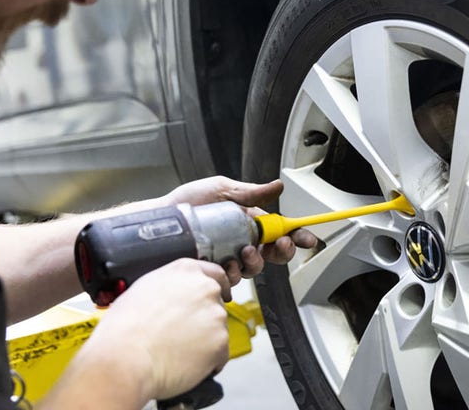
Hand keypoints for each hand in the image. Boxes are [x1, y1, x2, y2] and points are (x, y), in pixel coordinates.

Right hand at [83, 258, 230, 399]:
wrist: (124, 359)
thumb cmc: (124, 328)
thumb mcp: (143, 288)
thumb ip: (169, 285)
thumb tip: (175, 293)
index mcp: (186, 271)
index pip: (216, 273)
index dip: (216, 288)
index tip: (215, 297)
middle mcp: (206, 288)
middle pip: (216, 304)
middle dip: (203, 318)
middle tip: (181, 332)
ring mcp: (216, 315)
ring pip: (217, 329)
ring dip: (204, 340)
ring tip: (175, 349)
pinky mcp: (221, 342)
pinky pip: (219, 354)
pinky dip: (207, 361)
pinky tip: (183, 361)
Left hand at [163, 176, 317, 284]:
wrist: (160, 222)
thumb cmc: (188, 204)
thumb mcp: (221, 190)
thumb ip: (250, 192)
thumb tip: (277, 185)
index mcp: (249, 223)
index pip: (280, 231)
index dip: (297, 236)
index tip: (307, 239)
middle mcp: (243, 243)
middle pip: (274, 255)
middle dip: (282, 251)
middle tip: (280, 244)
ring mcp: (229, 260)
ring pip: (254, 270)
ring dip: (254, 263)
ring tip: (242, 253)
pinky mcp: (214, 274)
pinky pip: (230, 283)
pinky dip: (230, 277)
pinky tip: (223, 266)